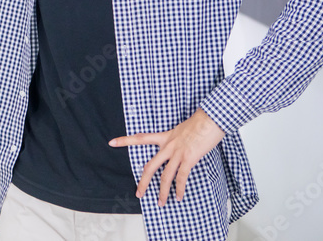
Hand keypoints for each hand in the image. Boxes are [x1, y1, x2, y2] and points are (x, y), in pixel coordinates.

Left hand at [109, 108, 225, 205]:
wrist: (211, 119)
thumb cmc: (200, 122)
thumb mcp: (181, 129)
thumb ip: (176, 139)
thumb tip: (178, 146)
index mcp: (164, 137)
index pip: (140, 138)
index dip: (125, 140)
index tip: (111, 142)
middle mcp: (168, 145)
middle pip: (150, 166)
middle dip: (143, 182)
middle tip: (138, 193)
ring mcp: (178, 152)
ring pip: (165, 176)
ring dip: (163, 191)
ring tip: (161, 203)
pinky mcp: (189, 158)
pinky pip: (181, 177)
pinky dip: (179, 188)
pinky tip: (178, 197)